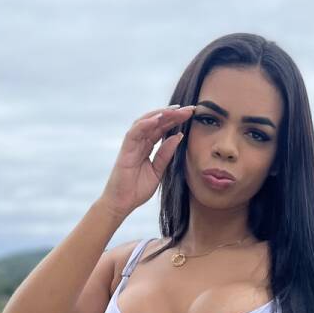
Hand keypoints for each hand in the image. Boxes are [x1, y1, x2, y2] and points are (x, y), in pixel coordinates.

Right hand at [100, 103, 195, 218]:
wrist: (122, 203)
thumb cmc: (137, 189)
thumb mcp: (158, 170)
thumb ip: (166, 154)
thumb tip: (178, 136)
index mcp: (147, 147)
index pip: (162, 129)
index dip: (176, 120)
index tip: (191, 114)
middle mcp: (139, 143)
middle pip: (156, 123)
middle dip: (172, 114)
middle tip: (189, 108)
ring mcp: (131, 145)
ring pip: (145, 123)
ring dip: (160, 114)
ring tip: (176, 110)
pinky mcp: (125, 150)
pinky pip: (135, 133)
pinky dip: (145, 124)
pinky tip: (158, 118)